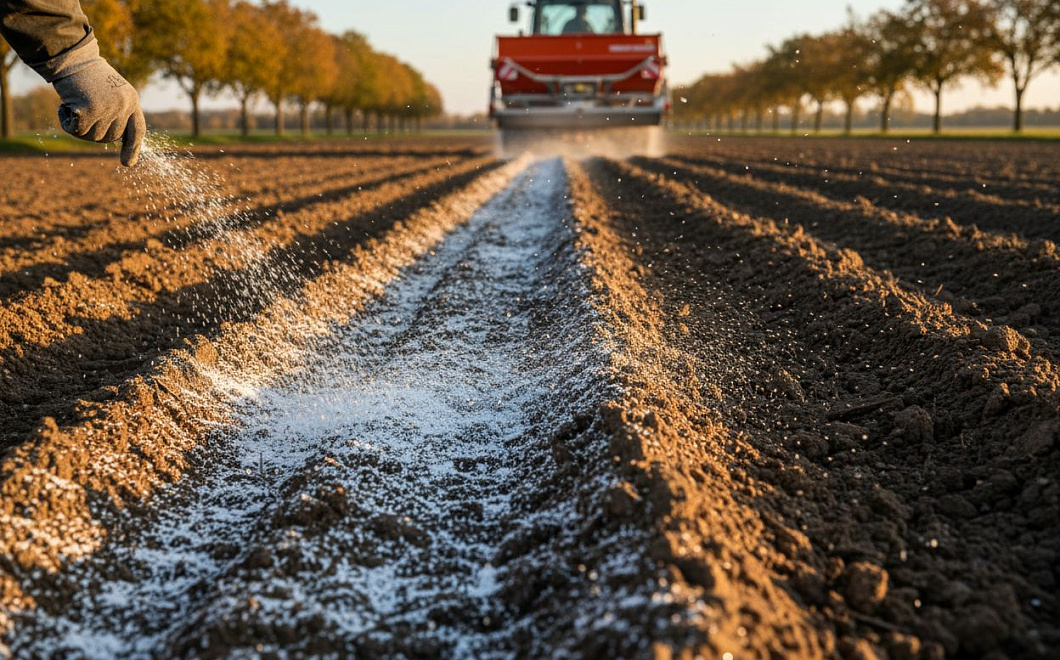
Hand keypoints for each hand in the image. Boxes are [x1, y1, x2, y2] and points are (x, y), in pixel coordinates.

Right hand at [51, 46, 145, 166]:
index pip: (138, 130)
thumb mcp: (110, 91)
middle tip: (81, 112)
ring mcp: (110, 108)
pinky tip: (64, 106)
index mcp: (132, 100)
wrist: (70, 56)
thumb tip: (115, 138)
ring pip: (93, 136)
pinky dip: (66, 122)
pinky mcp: (92, 109)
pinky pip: (77, 130)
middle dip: (92, 130)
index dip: (133, 148)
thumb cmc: (86, 74)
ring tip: (74, 104)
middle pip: (109, 137)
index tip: (128, 164)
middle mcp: (125, 105)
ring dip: (78, 126)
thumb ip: (116, 112)